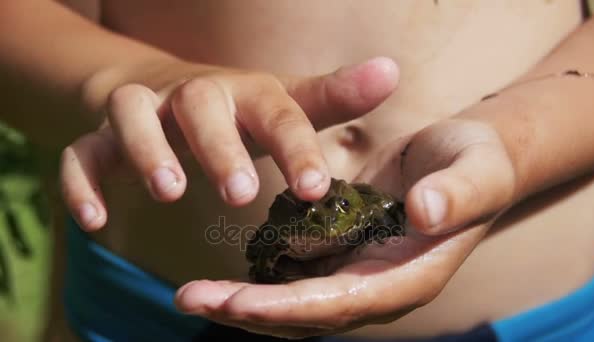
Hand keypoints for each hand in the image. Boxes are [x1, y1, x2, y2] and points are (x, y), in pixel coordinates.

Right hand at [59, 57, 398, 230]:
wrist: (169, 91)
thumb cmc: (241, 109)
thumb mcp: (288, 103)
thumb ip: (334, 98)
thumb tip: (391, 72)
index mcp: (246, 94)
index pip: (277, 114)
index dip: (296, 149)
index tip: (314, 191)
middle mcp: (193, 97)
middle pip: (201, 108)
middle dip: (219, 148)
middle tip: (241, 194)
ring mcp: (144, 113)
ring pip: (132, 116)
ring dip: (146, 151)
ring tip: (168, 193)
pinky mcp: (102, 138)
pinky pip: (83, 153)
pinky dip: (81, 182)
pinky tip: (96, 221)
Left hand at [173, 118, 517, 337]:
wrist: (465, 160)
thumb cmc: (477, 165)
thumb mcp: (477, 170)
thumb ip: (458, 193)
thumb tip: (424, 211)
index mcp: (407, 278)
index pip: (341, 304)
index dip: (289, 307)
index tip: (238, 303)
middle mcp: (376, 285)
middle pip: (306, 313)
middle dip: (249, 310)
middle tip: (191, 299)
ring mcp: (356, 271)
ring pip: (293, 300)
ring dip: (243, 299)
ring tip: (191, 294)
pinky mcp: (341, 250)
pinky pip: (295, 272)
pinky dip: (259, 275)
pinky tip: (223, 270)